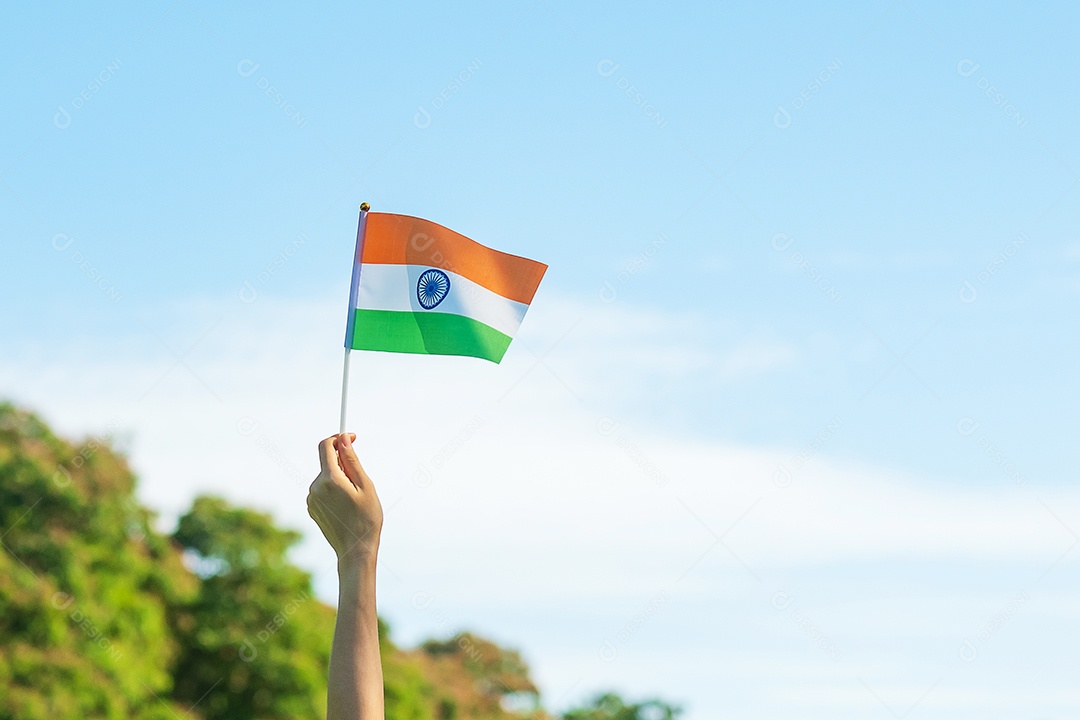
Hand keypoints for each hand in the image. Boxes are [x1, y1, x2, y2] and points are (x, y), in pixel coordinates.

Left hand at [308, 433, 382, 566]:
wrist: (355, 550)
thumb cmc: (366, 518)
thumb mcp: (365, 486)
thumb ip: (352, 460)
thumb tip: (343, 439)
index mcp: (329, 480)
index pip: (325, 446)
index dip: (338, 438)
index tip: (352, 437)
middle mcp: (315, 487)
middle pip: (328, 463)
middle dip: (343, 464)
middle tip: (361, 482)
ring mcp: (311, 499)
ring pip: (326, 477)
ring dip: (339, 479)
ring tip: (354, 500)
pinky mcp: (312, 508)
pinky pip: (323, 490)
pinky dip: (334, 491)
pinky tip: (345, 508)